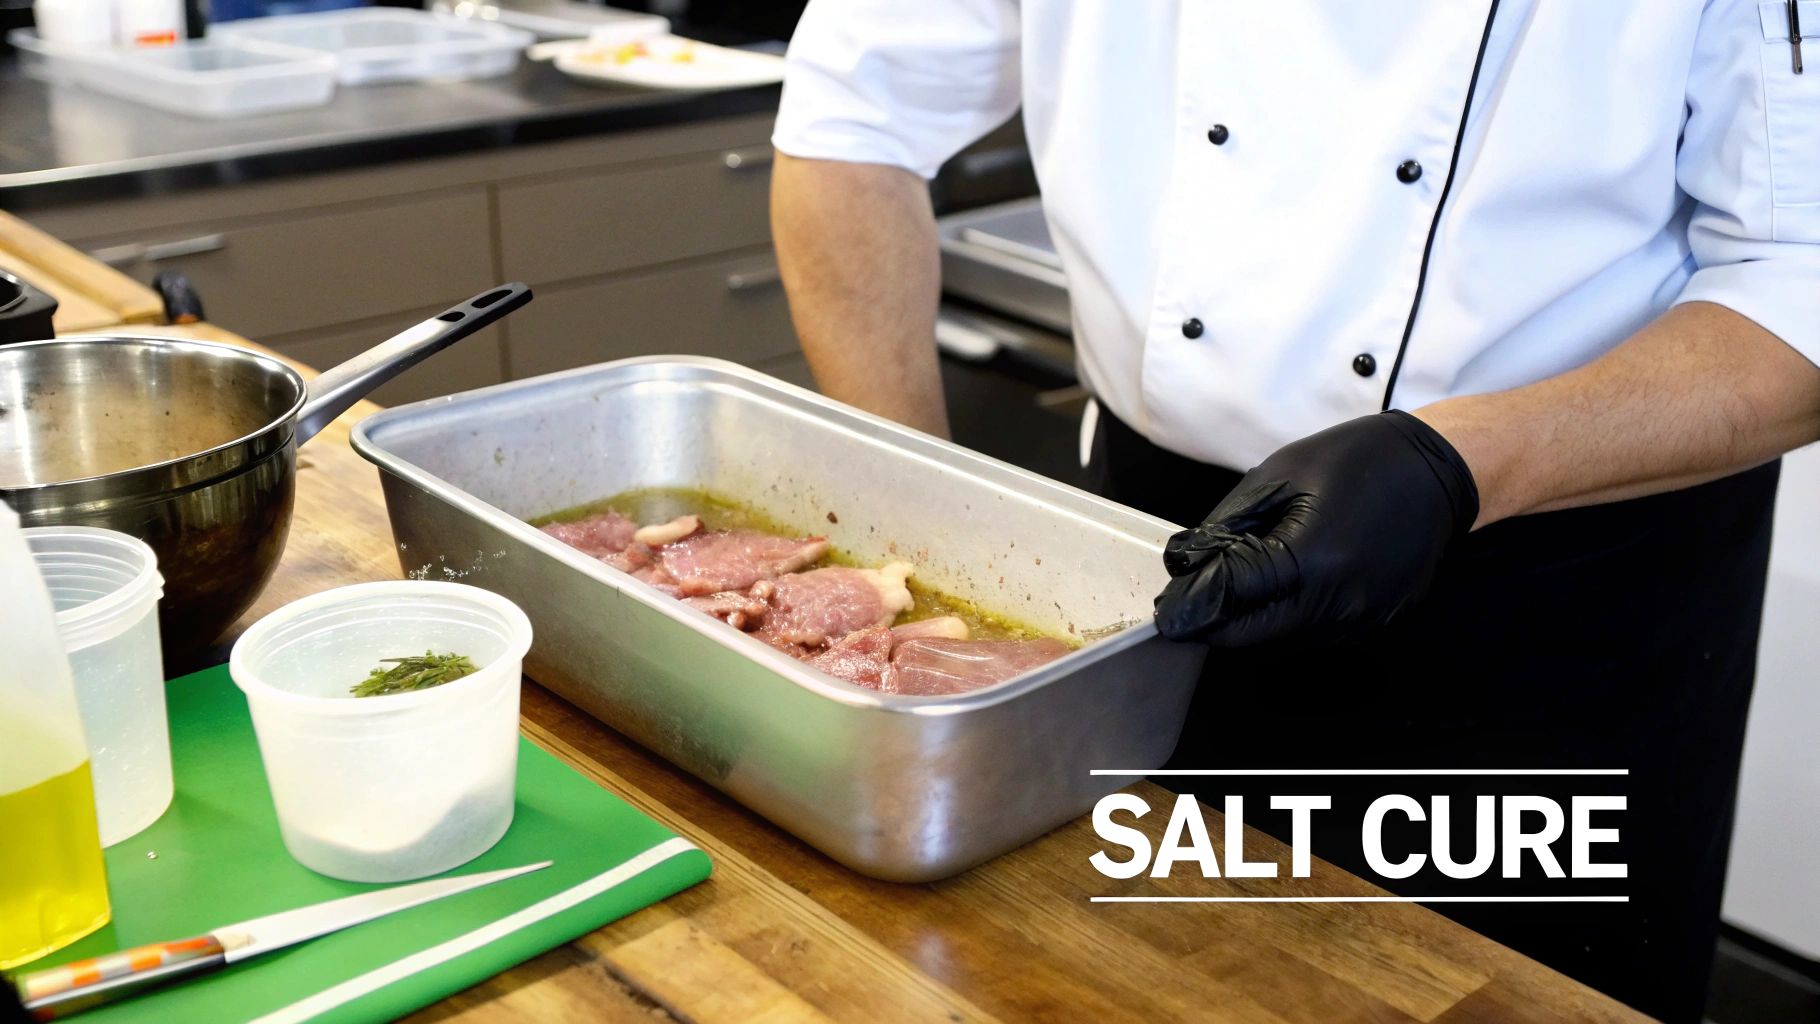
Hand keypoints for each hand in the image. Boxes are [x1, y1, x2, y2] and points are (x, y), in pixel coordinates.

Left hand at [1154, 411, 1478, 645]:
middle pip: (1249, 639)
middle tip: (1195, 597)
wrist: (1438, 469)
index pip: (1228, 604)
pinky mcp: (1376, 622)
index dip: (1189, 607)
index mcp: (1310, 559)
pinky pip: (1313, 633)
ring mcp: (1361, 619)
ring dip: (1252, 620)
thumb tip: (1186, 563)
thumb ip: (1227, 527)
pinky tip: (1290, 579)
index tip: (1166, 610)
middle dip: (1214, 622)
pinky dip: (1288, 615)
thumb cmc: (1360, 461)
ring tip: (1248, 576)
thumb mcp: (1279, 477)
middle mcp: (1338, 601)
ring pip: (1279, 641)